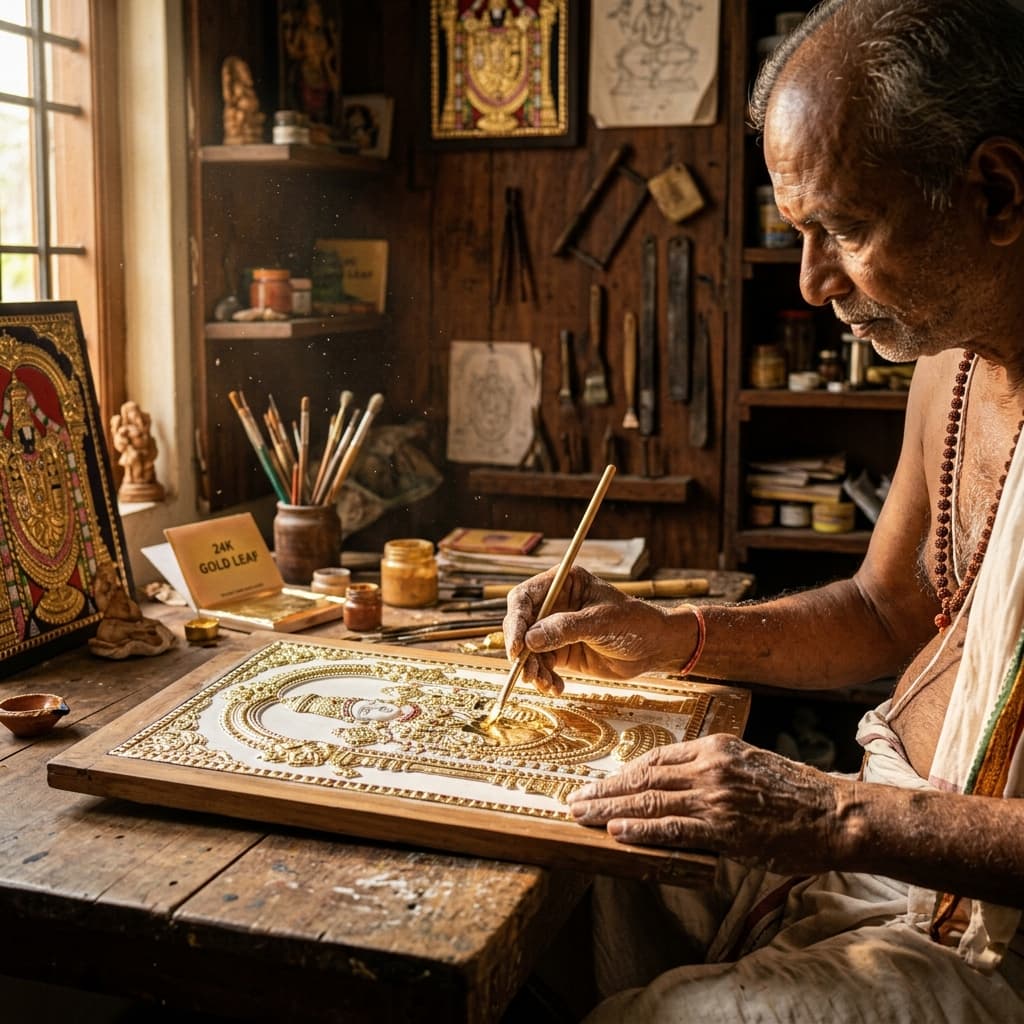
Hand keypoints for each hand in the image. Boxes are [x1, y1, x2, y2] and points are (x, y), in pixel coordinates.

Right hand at [503, 566, 692, 693]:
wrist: (654, 647)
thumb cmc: (634, 623)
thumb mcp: (601, 623)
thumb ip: (566, 628)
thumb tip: (529, 639)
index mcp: (563, 583)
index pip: (525, 597)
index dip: (516, 620)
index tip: (516, 646)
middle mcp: (554, 604)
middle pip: (520, 624)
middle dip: (520, 650)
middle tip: (526, 673)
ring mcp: (555, 629)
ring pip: (528, 649)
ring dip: (532, 669)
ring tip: (545, 684)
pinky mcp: (560, 651)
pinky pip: (542, 665)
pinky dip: (544, 678)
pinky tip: (556, 687)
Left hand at [568, 734, 848, 874]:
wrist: (835, 814)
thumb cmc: (796, 792)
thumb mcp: (750, 764)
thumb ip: (712, 770)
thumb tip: (675, 785)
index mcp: (715, 747)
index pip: (655, 758)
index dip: (622, 772)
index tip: (599, 782)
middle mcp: (710, 767)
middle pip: (644, 778)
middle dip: (605, 790)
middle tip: (573, 800)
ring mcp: (716, 797)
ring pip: (650, 802)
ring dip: (610, 810)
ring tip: (582, 816)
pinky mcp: (724, 829)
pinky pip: (672, 829)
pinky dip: (641, 831)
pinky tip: (616, 833)